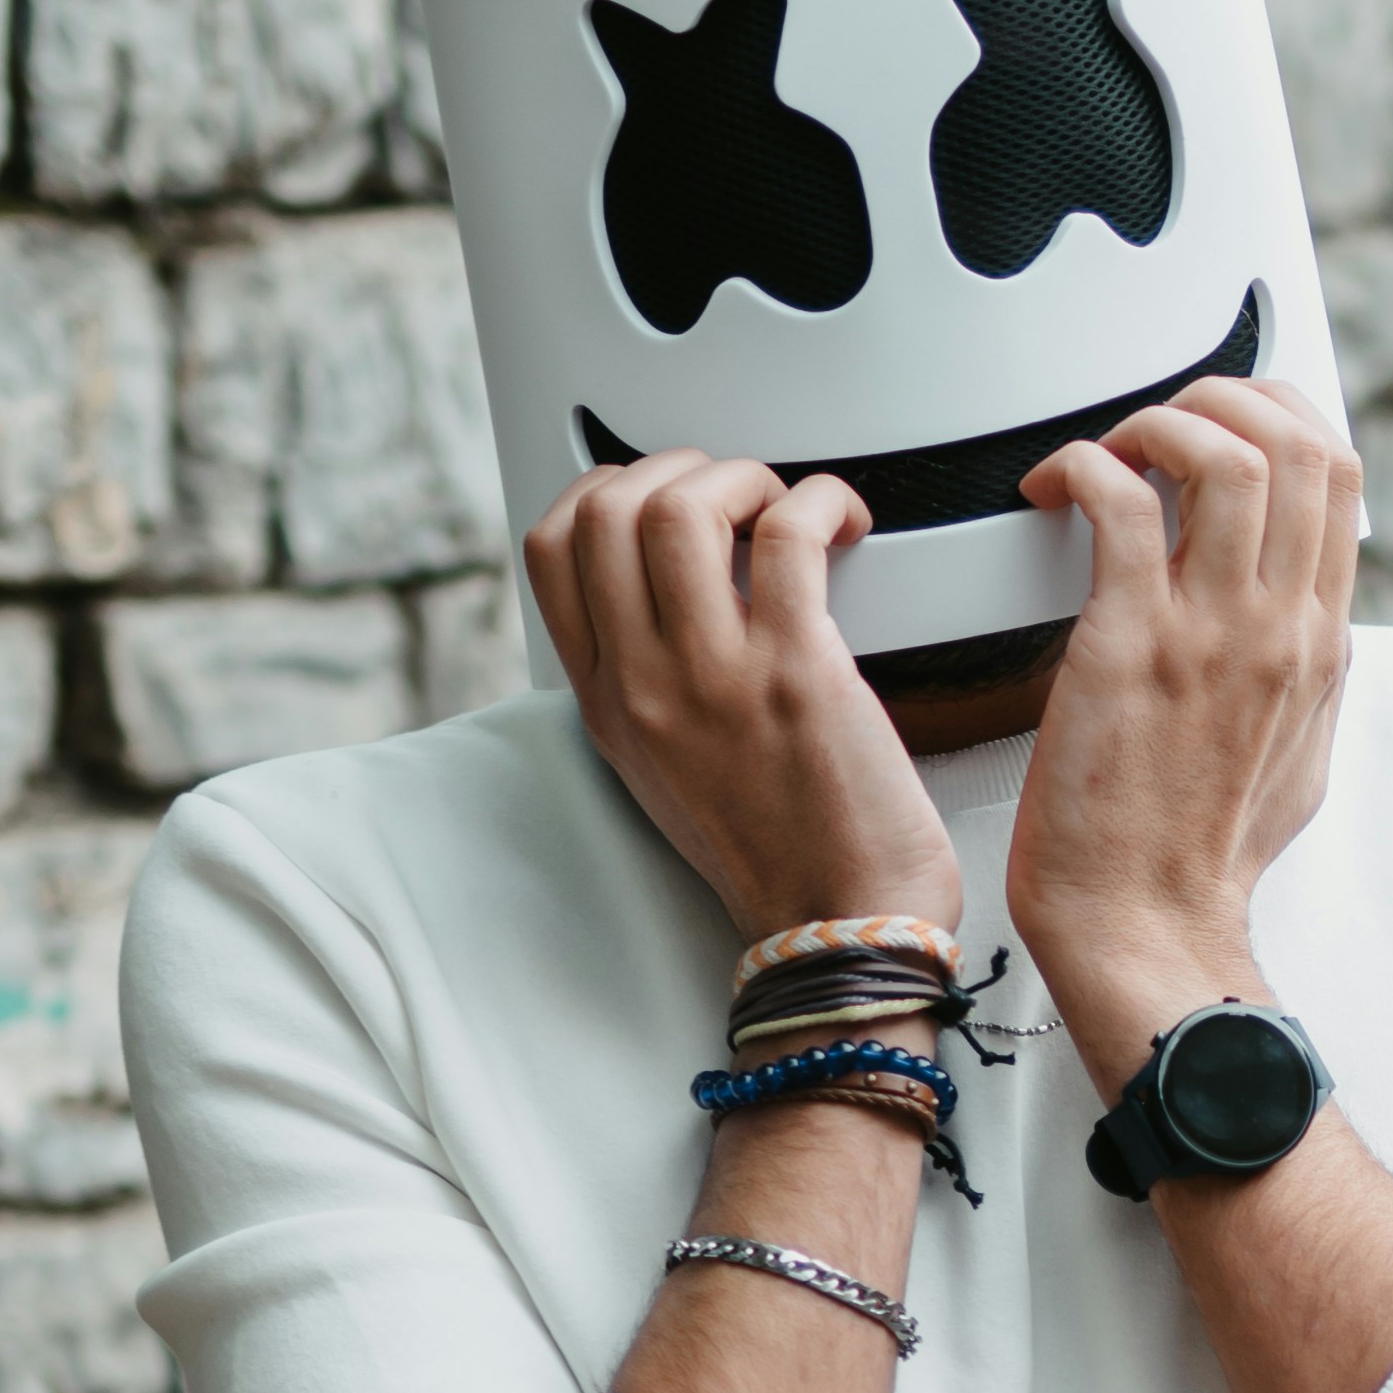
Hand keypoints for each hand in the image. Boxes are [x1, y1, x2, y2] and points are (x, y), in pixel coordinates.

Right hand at [523, 455, 959, 942]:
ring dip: (742, 477)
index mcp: (608, 702)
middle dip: (675, 467)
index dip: (602, 488)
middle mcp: (645, 684)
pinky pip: (788, 534)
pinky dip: (821, 501)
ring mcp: (713, 677)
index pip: (550, 551)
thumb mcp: (664, 768)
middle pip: (603, 509)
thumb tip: (663, 594)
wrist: (839, 926)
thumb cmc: (778, 851)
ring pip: (681, 507)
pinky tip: (843, 522)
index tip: (659, 492)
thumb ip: (646, 684)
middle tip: (734, 495)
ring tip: (782, 508)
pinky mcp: (796, 671)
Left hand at [1004, 374, 1364, 1093]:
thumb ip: (1312, 680)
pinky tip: (1053, 488)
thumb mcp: (1300, 759)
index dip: (1281, 411)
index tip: (1225, 417)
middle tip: (1161, 421)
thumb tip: (1317, 636)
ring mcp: (1209, 632)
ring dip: (1157, 422)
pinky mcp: (1128, 646)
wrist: (1146, 927)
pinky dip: (1083, 467)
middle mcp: (1279, 625)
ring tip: (1112, 450)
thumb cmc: (1199, 858)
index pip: (1340, 472)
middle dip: (1225, 395)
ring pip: (1224, 452)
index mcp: (1320, 642)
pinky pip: (1119, 503)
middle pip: (1299, 439)